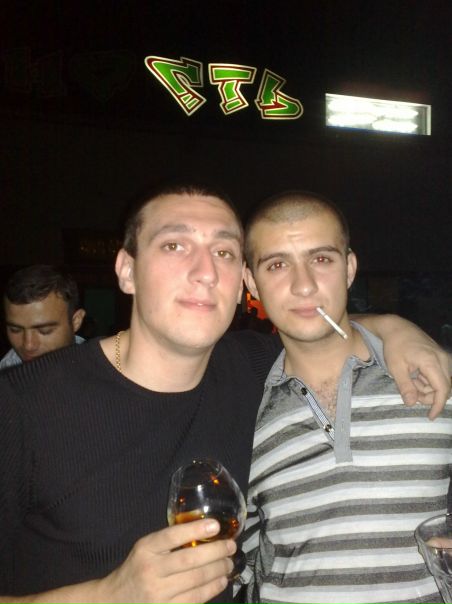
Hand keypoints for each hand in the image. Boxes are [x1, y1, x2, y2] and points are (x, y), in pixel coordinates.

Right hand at [98, 519, 234, 603]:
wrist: (115, 601)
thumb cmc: (137, 568)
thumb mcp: (146, 548)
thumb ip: (168, 541)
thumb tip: (205, 531)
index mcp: (145, 549)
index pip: (172, 536)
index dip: (195, 529)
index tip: (216, 525)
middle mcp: (151, 571)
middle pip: (190, 560)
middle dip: (216, 552)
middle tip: (231, 547)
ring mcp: (158, 594)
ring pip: (196, 581)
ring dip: (218, 571)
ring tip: (229, 563)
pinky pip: (195, 599)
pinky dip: (212, 589)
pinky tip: (221, 581)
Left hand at [382, 321, 450, 419]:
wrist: (396, 327)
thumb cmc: (394, 346)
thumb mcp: (395, 367)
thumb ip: (405, 386)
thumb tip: (411, 404)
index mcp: (431, 362)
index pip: (442, 389)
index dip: (437, 405)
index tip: (430, 416)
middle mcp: (442, 359)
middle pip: (444, 388)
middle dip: (429, 396)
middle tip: (410, 393)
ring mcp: (443, 356)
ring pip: (442, 382)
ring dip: (428, 388)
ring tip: (410, 380)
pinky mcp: (441, 356)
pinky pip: (439, 374)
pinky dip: (428, 380)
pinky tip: (415, 375)